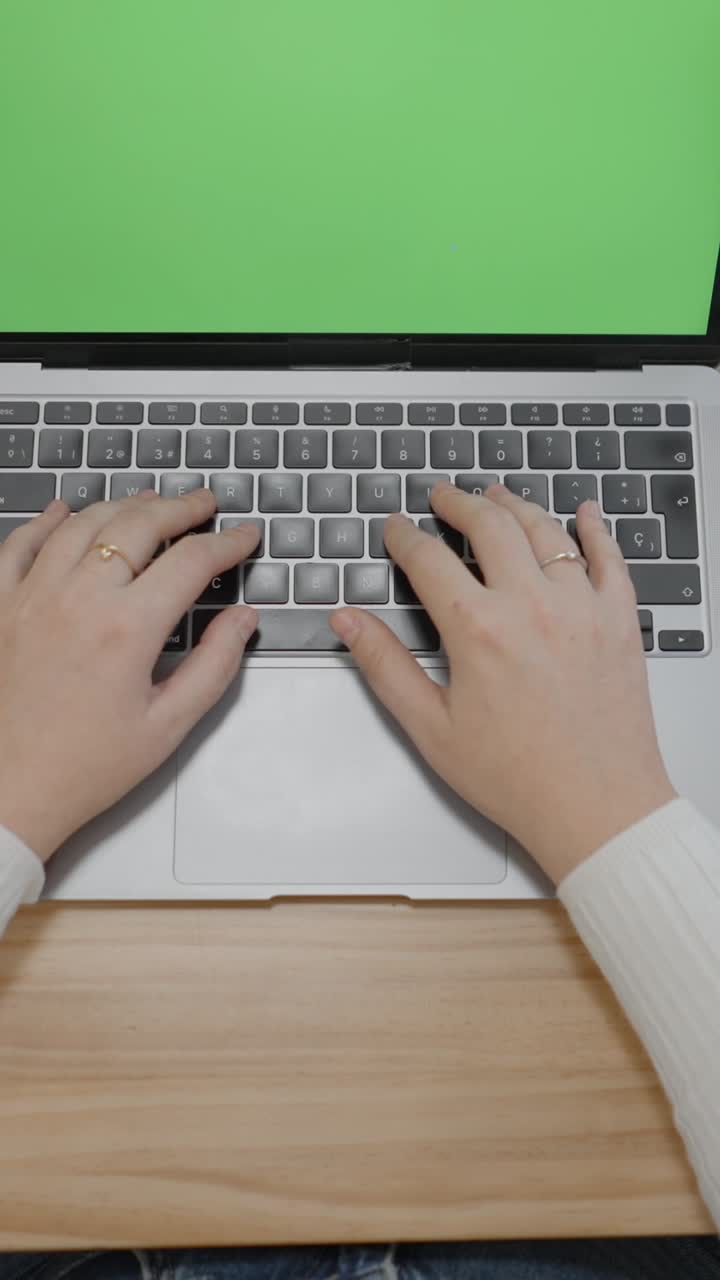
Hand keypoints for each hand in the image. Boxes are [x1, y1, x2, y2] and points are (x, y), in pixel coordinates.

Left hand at [0, 490, 259, 861]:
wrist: (8, 792)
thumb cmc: (84, 768)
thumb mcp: (167, 726)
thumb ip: (214, 666)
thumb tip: (243, 620)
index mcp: (126, 628)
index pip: (190, 560)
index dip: (227, 542)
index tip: (245, 536)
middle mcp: (78, 598)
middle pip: (138, 525)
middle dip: (181, 507)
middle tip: (205, 502)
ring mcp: (33, 597)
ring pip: (83, 524)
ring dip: (123, 505)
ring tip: (150, 502)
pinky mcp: (2, 607)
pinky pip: (20, 545)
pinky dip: (46, 521)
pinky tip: (63, 512)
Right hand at [331, 484, 675, 883]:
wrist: (596, 809)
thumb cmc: (516, 778)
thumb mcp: (431, 729)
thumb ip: (386, 667)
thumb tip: (348, 622)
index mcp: (478, 630)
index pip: (429, 560)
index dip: (405, 538)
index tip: (396, 529)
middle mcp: (531, 605)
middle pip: (489, 525)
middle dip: (458, 503)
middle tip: (443, 496)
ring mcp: (581, 607)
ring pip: (546, 530)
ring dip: (516, 505)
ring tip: (497, 496)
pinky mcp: (620, 621)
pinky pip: (610, 558)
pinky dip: (596, 529)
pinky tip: (586, 513)